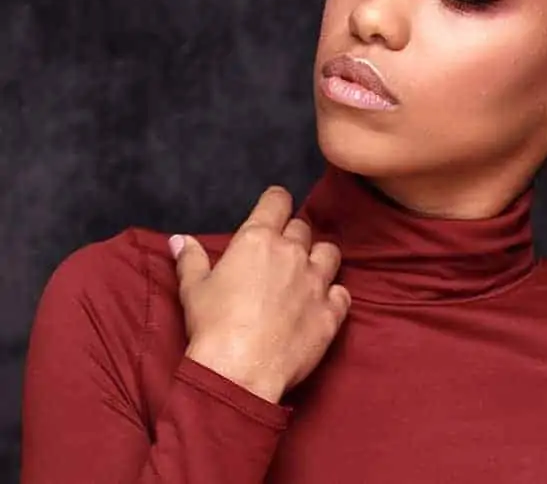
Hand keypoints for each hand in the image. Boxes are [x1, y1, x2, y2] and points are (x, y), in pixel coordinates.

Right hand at [172, 186, 350, 403]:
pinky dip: (334, 296)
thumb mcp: (193, 289)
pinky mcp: (332, 311)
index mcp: (258, 241)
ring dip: (319, 258)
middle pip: (302, 228)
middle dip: (292, 236)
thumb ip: (190, 259)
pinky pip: (342, 293)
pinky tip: (321, 305)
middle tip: (279, 255)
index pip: (277, 201)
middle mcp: (293, 254)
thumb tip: (179, 239)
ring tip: (306, 274)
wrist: (240, 370)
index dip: (276, 201)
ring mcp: (317, 282)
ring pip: (330, 253)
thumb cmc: (212, 326)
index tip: (274, 206)